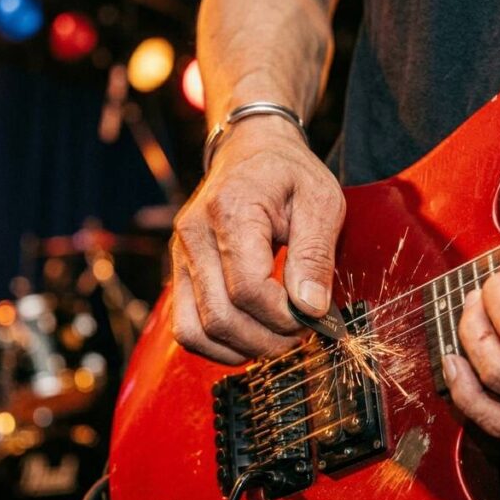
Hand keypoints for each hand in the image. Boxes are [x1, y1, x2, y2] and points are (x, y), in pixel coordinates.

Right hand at [171, 115, 344, 363]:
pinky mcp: (179, 272)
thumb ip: (315, 255)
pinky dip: (218, 346)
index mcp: (231, 211)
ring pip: (197, 331)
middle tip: (301, 334)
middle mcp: (194, 235)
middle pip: (220, 317)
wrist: (250, 150)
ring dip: (242, 349)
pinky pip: (186, 328)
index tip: (314, 317)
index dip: (283, 316)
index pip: (248, 288)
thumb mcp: (321, 201)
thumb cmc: (289, 174)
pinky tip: (251, 338)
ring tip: (277, 339)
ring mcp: (180, 255)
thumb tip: (311, 308)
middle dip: (267, 340)